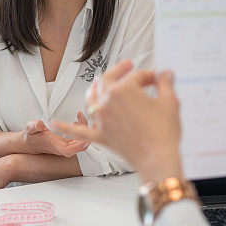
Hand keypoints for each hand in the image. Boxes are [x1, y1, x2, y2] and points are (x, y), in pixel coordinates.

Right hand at [21, 118, 88, 156]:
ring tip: (82, 116)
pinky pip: (78, 138)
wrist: (29, 142)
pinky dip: (81, 130)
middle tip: (92, 122)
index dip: (79, 145)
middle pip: (80, 145)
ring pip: (81, 141)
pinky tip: (77, 121)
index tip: (85, 136)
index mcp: (55, 146)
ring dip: (85, 130)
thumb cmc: (30, 136)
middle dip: (89, 135)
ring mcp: (66, 146)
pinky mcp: (67, 143)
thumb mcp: (30, 129)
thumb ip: (34, 126)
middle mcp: (63, 148)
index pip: (70, 150)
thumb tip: (38, 124)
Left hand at [51, 60, 183, 183]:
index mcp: (123, 89)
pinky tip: (55, 123)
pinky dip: (66, 127)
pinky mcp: (100, 136)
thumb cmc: (164, 132)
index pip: (137, 77)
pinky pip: (79, 131)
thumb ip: (165, 84)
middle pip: (109, 80)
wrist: (157, 158)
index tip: (159, 79)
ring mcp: (101, 119)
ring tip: (98, 83)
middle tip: (129, 66)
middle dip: (120, 70)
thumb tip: (166, 74)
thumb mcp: (170, 102)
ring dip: (94, 88)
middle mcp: (107, 101)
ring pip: (91, 99)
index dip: (150, 76)